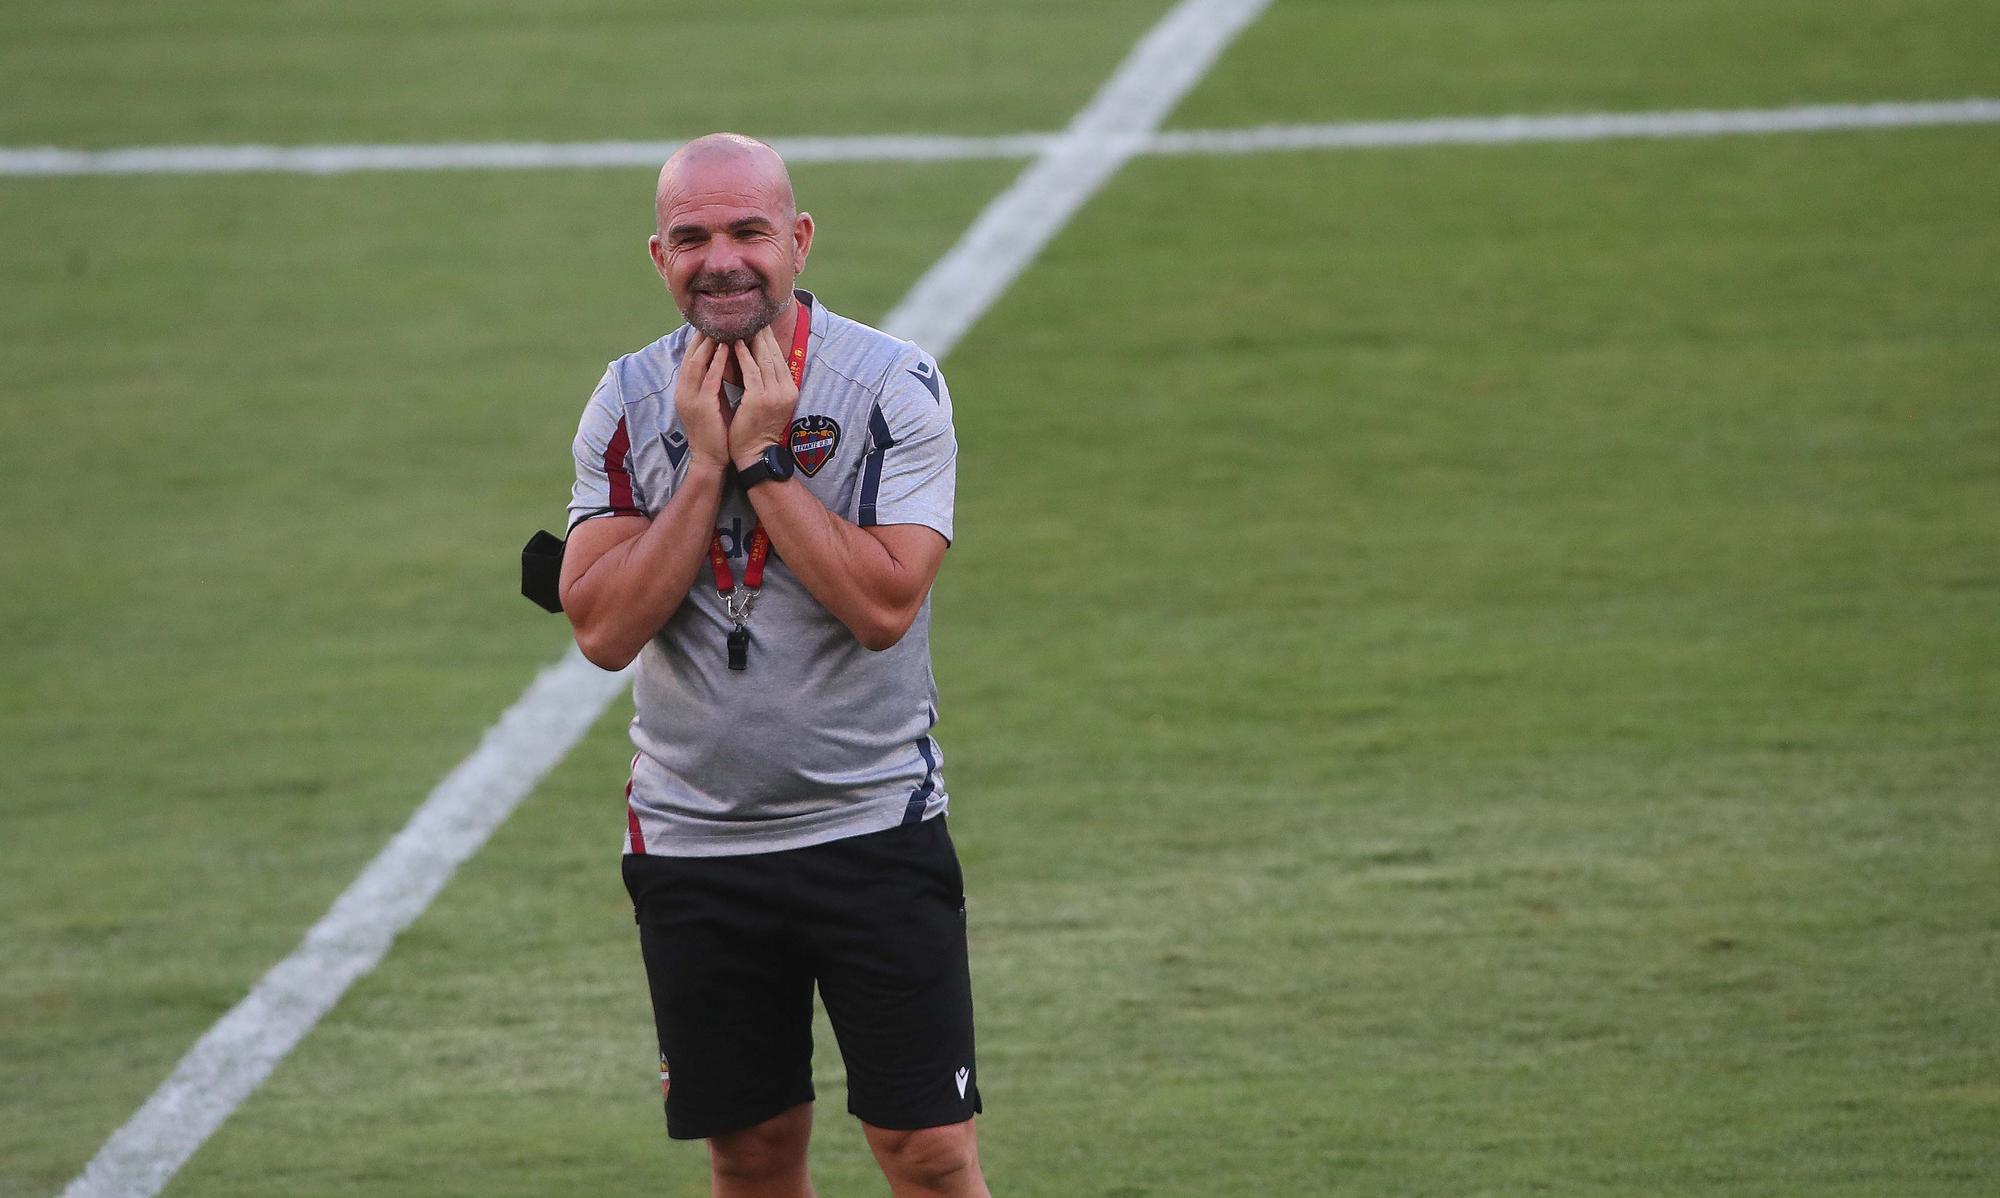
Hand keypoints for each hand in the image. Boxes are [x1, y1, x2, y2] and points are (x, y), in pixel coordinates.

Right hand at [671, 333, 732, 468]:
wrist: (710, 459)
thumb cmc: (716, 431)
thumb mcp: (712, 402)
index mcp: (685, 389)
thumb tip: (725, 361)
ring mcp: (690, 398)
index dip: (699, 339)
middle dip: (702, 335)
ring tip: (720, 325)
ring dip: (709, 343)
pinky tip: (726, 348)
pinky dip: (716, 361)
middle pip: (691, 355)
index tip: (711, 322)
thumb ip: (715, 382)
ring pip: (697, 363)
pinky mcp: (702, 406)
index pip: (690, 358)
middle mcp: (684, 390)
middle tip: (714, 316)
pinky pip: (709, 379)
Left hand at [728, 325, 800, 467]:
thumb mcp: (771, 403)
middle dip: (763, 335)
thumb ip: (770, 383)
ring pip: (763, 360)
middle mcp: (786, 390)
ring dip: (752, 340)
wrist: (755, 454)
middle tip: (752, 317)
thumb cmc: (757, 429)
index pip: (780, 359)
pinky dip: (743, 355)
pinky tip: (735, 343)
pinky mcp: (759, 399)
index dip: (770, 340)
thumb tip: (762, 360)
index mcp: (790, 390)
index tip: (761, 324)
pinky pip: (751, 371)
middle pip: (774, 355)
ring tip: (742, 325)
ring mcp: (774, 395)